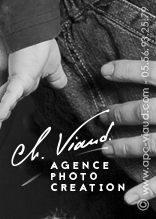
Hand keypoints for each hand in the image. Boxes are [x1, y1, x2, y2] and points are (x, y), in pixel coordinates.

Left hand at [0, 38, 65, 134]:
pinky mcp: (19, 77)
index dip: (4, 109)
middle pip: (4, 102)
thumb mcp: (53, 67)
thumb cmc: (42, 45)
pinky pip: (12, 94)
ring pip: (4, 101)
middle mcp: (16, 83)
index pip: (10, 98)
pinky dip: (6, 105)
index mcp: (22, 82)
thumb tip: (61, 85)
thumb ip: (55, 78)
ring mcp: (17, 81)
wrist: (38, 31)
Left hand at [97, 59, 155, 207]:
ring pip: (150, 144)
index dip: (127, 70)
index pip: (152, 73)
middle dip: (120, 113)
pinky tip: (129, 197)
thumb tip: (152, 57)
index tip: (104, 71)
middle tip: (103, 116)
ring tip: (106, 149)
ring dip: (124, 147)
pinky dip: (148, 191)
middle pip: (145, 111)